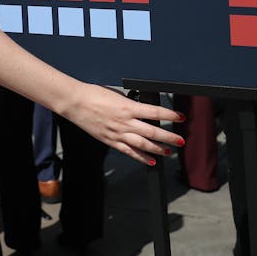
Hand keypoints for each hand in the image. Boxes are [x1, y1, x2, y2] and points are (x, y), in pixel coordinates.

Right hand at [61, 84, 183, 164]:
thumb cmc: (94, 94)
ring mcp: (118, 133)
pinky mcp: (111, 141)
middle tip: (181, 140)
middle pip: (152, 132)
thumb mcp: (118, 95)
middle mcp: (125, 122)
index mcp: (128, 107)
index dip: (170, 115)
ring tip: (169, 151)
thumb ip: (131, 104)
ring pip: (143, 144)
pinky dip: (142, 157)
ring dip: (158, 149)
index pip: (154, 112)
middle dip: (169, 136)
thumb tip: (143, 110)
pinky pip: (129, 152)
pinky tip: (152, 160)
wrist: (76, 102)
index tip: (180, 118)